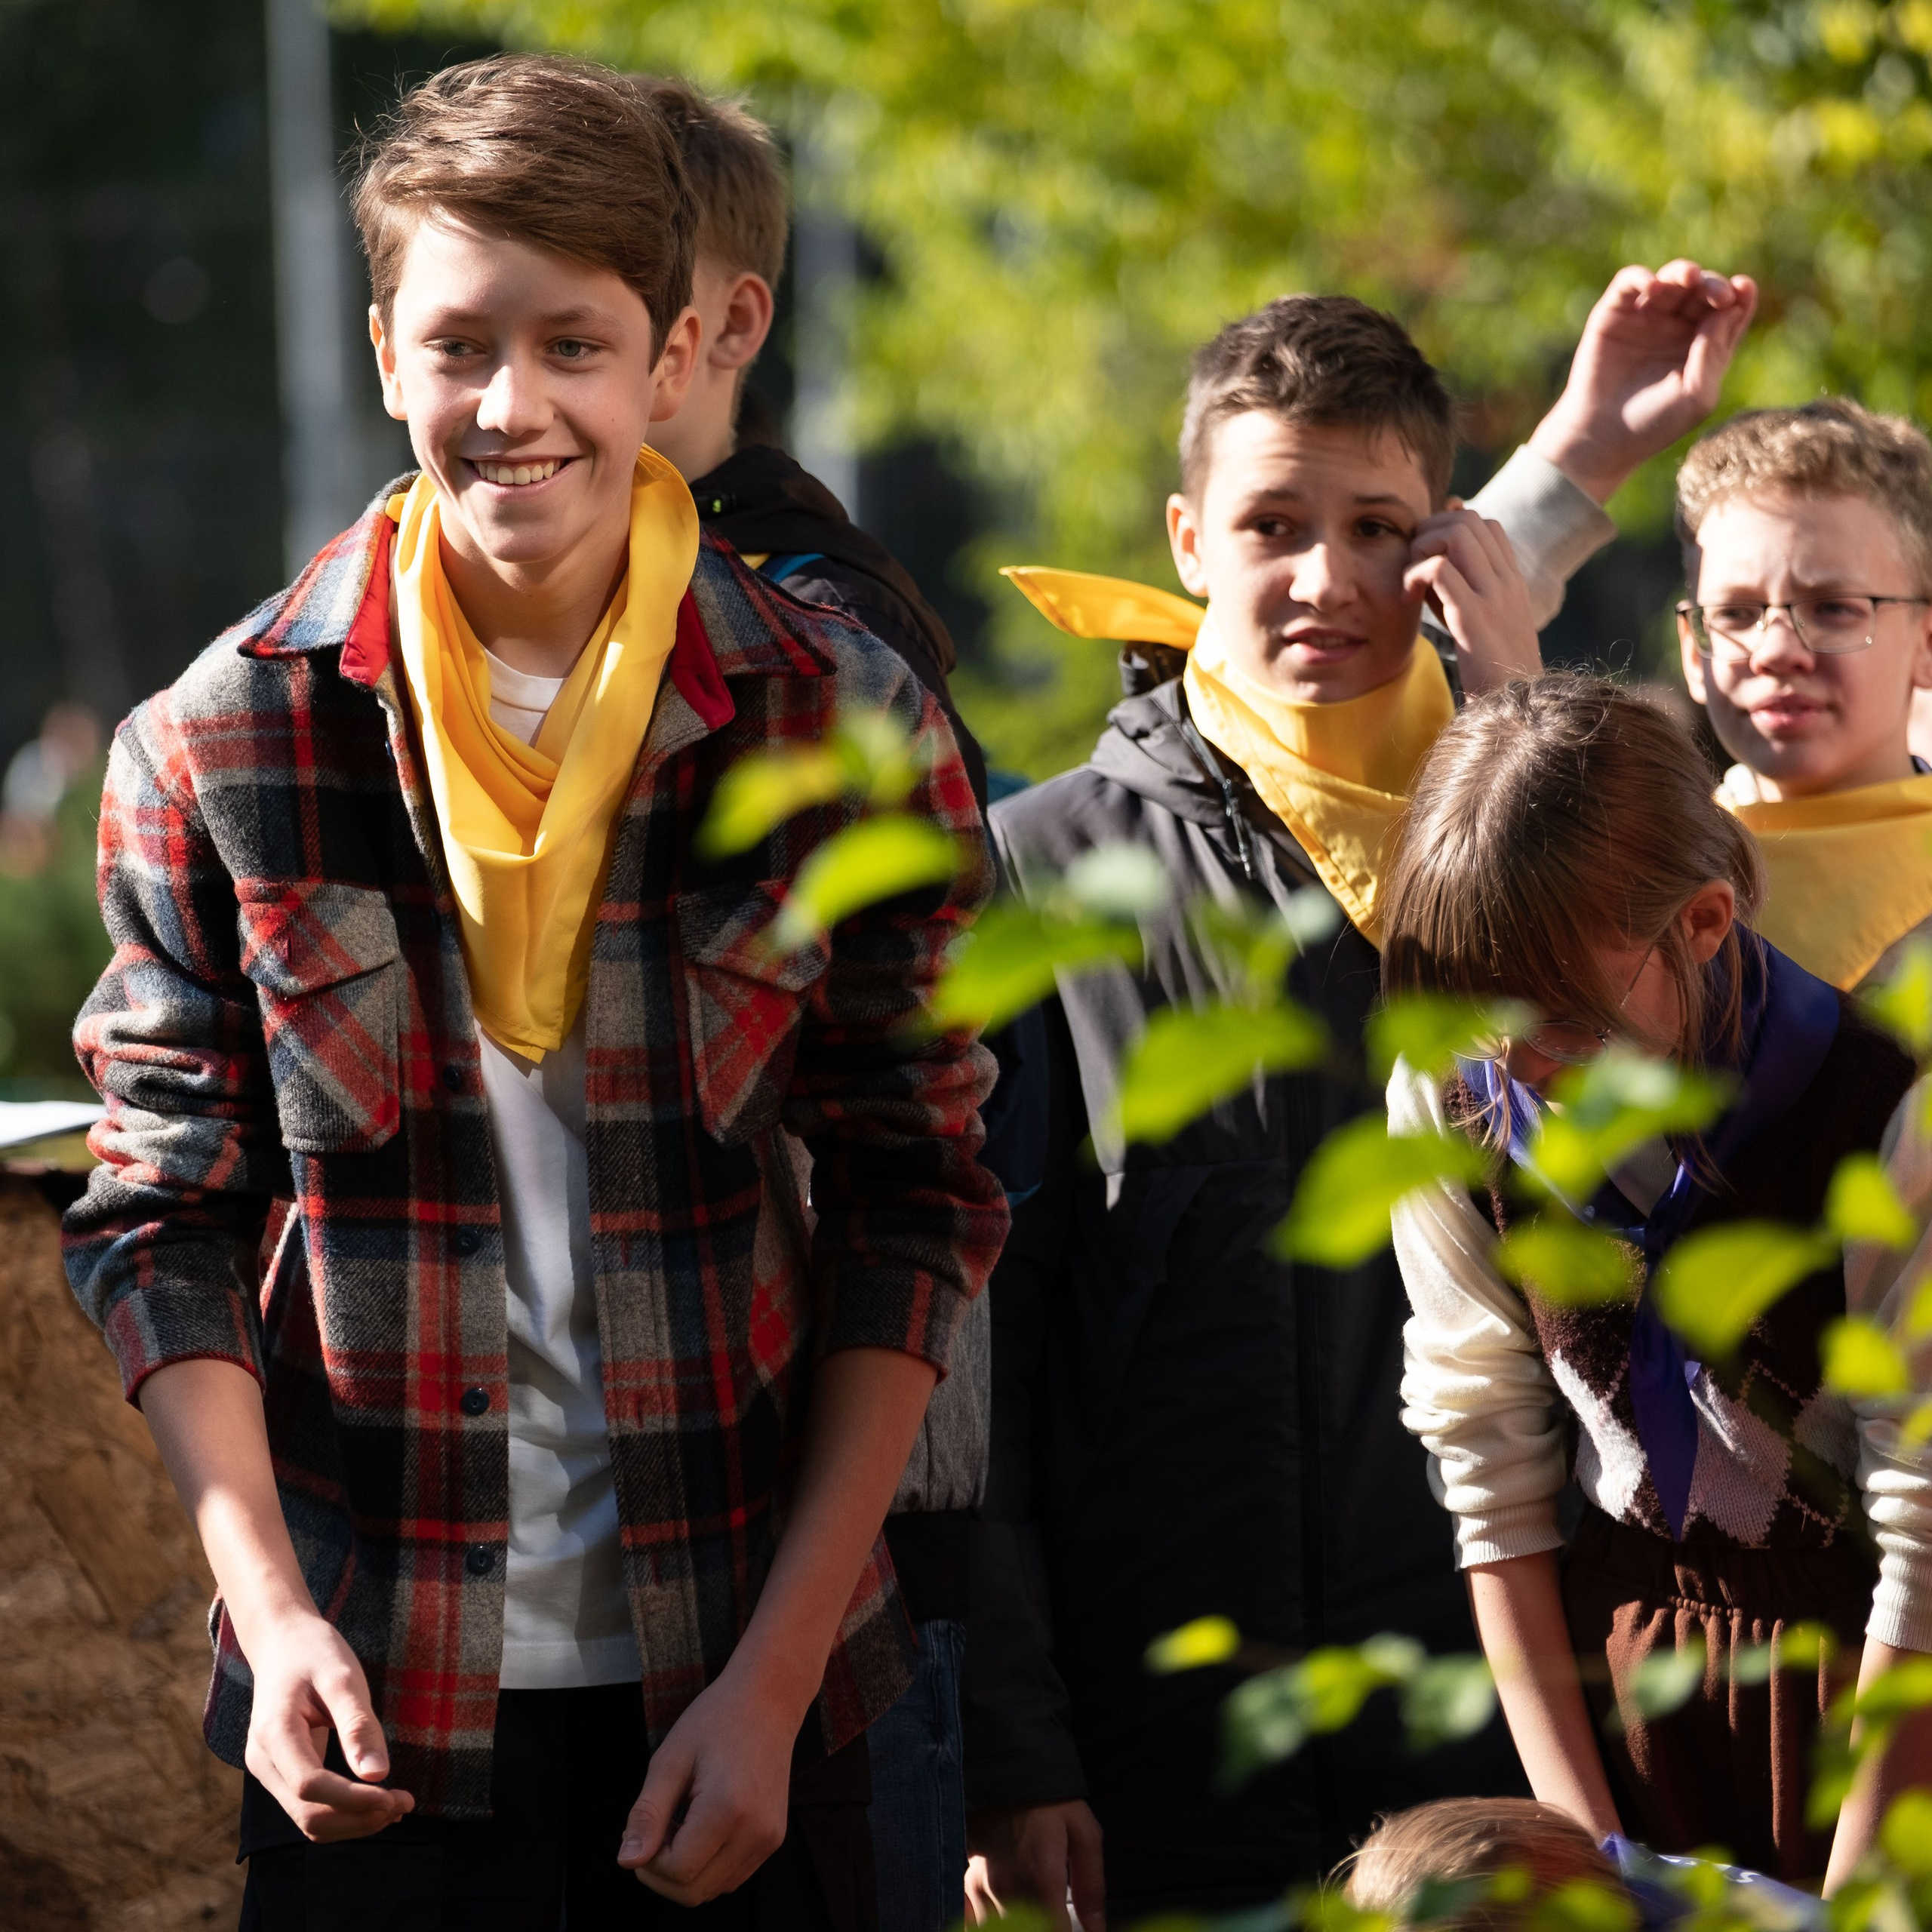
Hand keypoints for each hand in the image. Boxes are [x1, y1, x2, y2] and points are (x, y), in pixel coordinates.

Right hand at [242, 1608, 413, 1841]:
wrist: (282, 1641)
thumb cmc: (314, 1652)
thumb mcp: (342, 1676)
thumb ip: (358, 1725)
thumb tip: (379, 1775)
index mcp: (274, 1733)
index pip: (310, 1786)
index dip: (354, 1800)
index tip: (395, 1796)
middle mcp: (263, 1760)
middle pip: (307, 1814)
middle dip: (358, 1817)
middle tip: (405, 1803)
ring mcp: (268, 1770)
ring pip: (307, 1819)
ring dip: (352, 1822)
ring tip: (397, 1807)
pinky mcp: (281, 1772)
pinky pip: (308, 1807)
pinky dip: (342, 1812)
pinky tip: (375, 1801)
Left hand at [618, 1665, 797, 1904]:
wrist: (769, 1700)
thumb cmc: (716, 1721)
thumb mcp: (670, 1759)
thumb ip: (647, 1815)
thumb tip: (627, 1862)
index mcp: (728, 1808)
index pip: (677, 1871)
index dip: (649, 1860)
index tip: (646, 1825)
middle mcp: (755, 1832)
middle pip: (694, 1893)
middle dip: (663, 1872)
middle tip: (656, 1829)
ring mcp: (769, 1839)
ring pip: (713, 1890)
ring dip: (685, 1871)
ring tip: (680, 1822)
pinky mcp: (774, 1839)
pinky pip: (731, 1876)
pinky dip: (708, 1866)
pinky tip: (701, 1828)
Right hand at [966, 1801, 1105, 1929]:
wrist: (1005, 1768)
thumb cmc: (1049, 1800)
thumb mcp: (1084, 1832)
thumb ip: (1092, 1885)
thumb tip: (1097, 1929)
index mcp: (1040, 1880)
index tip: (1072, 1926)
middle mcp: (1007, 1891)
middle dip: (1046, 1928)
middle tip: (1057, 1916)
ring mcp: (982, 1890)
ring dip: (1021, 1926)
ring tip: (1037, 1906)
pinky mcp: (968, 1884)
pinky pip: (977, 1923)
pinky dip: (995, 1924)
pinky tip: (1012, 1909)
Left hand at [1406, 507, 1540, 692]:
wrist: (1511, 707)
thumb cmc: (1488, 670)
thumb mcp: (1477, 621)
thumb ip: (1457, 588)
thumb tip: (1430, 558)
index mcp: (1511, 580)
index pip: (1485, 523)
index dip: (1448, 527)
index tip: (1426, 559)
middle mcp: (1507, 581)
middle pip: (1468, 518)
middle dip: (1429, 531)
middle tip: (1411, 566)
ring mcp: (1493, 596)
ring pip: (1457, 533)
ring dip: (1422, 547)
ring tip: (1410, 581)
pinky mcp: (1473, 617)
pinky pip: (1439, 569)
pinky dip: (1414, 574)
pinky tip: (1407, 599)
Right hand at [1527, 260, 1758, 503]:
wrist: (1598, 439)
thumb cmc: (1651, 425)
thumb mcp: (1696, 397)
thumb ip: (1714, 354)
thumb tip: (1727, 308)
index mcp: (1702, 346)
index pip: (1728, 310)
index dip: (1739, 294)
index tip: (1741, 291)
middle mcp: (1676, 328)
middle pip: (1702, 290)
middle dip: (1713, 285)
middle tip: (1716, 294)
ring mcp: (1644, 319)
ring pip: (1670, 279)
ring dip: (1682, 272)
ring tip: (1686, 278)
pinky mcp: (1612, 315)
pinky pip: (1628, 283)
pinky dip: (1640, 277)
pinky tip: (1651, 287)